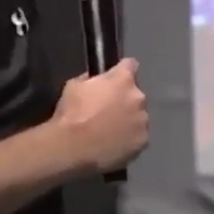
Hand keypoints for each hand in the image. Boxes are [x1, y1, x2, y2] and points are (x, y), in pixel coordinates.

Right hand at [52, 58, 148, 173]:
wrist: (72, 148)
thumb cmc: (71, 113)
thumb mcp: (74, 86)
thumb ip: (91, 79)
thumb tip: (96, 81)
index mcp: (122, 79)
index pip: (131, 65)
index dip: (122, 70)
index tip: (115, 77)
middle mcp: (138, 98)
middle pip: (135, 94)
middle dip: (124, 98)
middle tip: (108, 109)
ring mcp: (142, 121)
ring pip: (139, 116)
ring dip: (129, 119)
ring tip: (111, 130)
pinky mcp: (142, 142)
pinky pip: (138, 136)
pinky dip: (129, 138)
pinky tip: (115, 143)